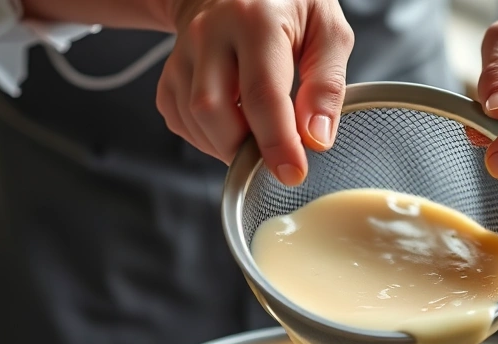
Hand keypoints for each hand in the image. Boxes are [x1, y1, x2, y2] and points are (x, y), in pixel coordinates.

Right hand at [156, 0, 354, 184]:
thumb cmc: (289, 7)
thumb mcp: (328, 32)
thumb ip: (327, 85)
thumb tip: (316, 138)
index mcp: (255, 20)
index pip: (262, 94)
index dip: (277, 143)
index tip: (293, 173)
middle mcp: (210, 33)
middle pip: (214, 111)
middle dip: (246, 149)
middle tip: (276, 156)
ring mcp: (182, 52)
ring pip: (194, 121)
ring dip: (228, 145)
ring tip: (258, 135)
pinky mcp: (169, 73)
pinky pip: (181, 121)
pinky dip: (208, 138)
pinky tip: (234, 124)